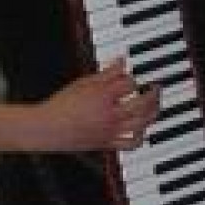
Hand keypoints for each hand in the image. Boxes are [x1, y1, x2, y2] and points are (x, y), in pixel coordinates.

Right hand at [31, 60, 161, 152]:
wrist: (48, 129)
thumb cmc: (62, 106)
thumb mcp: (83, 83)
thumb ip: (106, 73)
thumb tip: (122, 60)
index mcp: (103, 96)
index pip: (130, 83)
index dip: (133, 78)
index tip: (131, 77)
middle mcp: (110, 114)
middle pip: (143, 103)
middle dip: (154, 93)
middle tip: (156, 87)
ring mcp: (111, 130)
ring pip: (143, 123)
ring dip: (153, 112)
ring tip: (155, 105)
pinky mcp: (108, 144)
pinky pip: (132, 143)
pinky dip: (142, 136)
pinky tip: (142, 128)